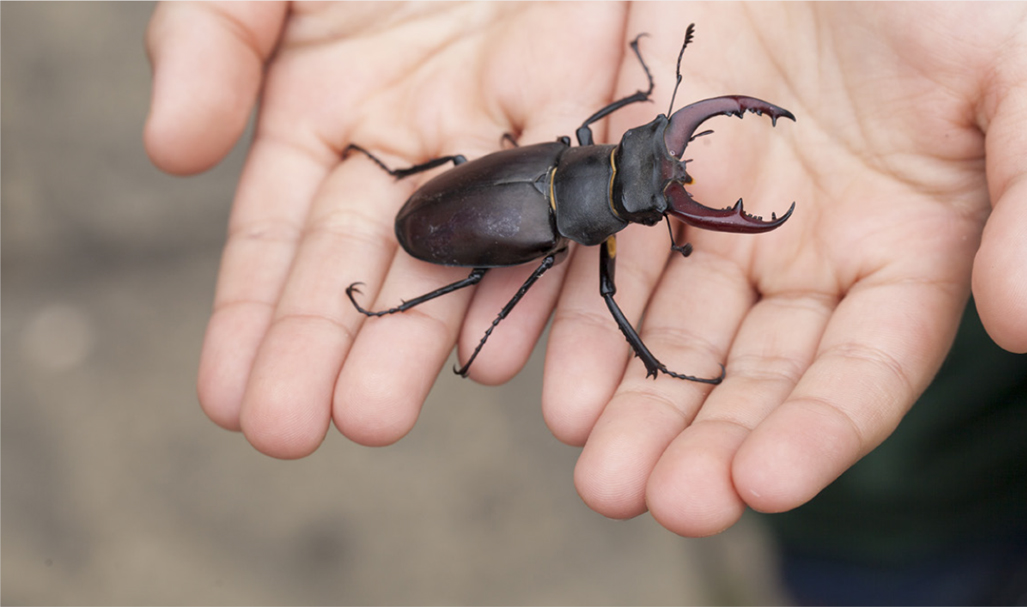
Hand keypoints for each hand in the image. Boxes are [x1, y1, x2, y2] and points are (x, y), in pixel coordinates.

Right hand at [145, 2, 635, 453]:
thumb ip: (209, 42)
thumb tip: (173, 151)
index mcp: (328, 121)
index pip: (282, 242)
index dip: (254, 318)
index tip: (230, 398)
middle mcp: (416, 150)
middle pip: (371, 267)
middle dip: (330, 349)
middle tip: (299, 431)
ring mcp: (504, 138)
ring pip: (469, 255)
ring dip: (426, 337)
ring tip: (378, 415)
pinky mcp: (588, 109)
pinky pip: (568, 198)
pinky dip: (542, 269)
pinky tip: (504, 346)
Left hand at [544, 3, 1026, 535]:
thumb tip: (1025, 318)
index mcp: (906, 255)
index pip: (864, 371)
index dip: (819, 432)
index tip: (764, 481)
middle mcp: (807, 257)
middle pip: (755, 375)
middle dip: (708, 443)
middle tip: (660, 501)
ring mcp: (719, 216)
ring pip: (672, 332)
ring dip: (634, 405)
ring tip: (598, 471)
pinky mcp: (646, 168)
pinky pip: (607, 251)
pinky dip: (581, 315)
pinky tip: (553, 378)